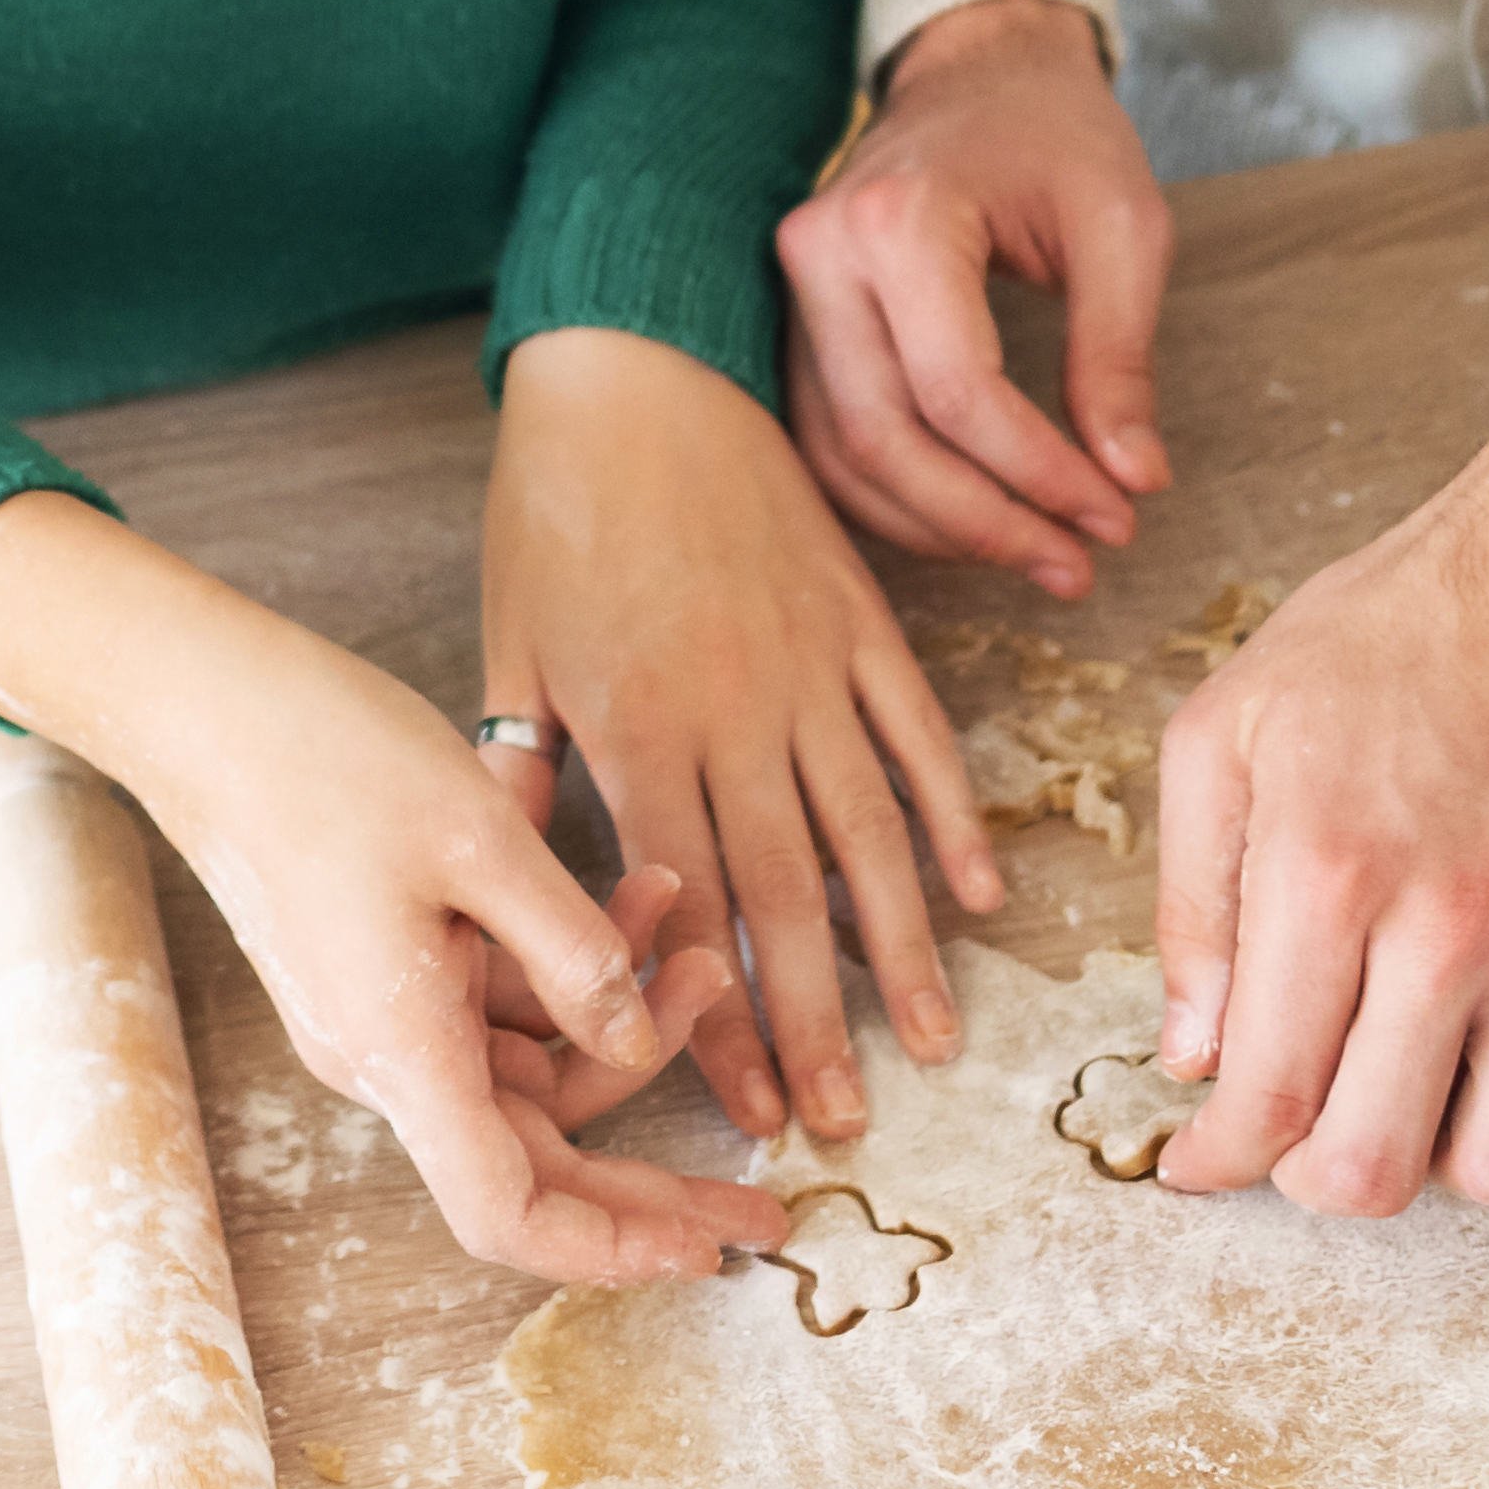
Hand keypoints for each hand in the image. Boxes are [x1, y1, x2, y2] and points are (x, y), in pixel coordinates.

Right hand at [0, 493, 794, 1287]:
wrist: (197, 700)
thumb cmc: (322, 755)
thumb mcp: (483, 841)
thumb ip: (577, 954)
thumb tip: (635, 1038)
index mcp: (402, 1049)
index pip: (509, 1211)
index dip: (610, 1252)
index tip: (702, 1254)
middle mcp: (385, 1055)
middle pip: (536, 1157)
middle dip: (655, 1178)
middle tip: (762, 1201)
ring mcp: (379, 1015)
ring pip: (528, 1066)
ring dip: (622, 1017)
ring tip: (697, 934)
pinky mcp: (380, 970)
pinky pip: (495, 1006)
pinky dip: (567, 969)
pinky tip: (632, 896)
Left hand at [483, 326, 1002, 1144]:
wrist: (638, 364)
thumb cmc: (553, 507)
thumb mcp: (511, 640)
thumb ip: (522, 766)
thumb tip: (507, 896)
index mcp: (635, 727)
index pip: (678, 907)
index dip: (711, 1021)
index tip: (741, 1111)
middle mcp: (733, 711)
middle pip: (781, 895)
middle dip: (813, 1022)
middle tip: (844, 1123)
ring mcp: (809, 666)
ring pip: (867, 832)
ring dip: (901, 948)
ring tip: (930, 1044)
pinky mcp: (863, 619)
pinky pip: (919, 734)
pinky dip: (953, 816)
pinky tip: (980, 897)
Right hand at [776, 0, 1175, 592]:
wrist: (978, 72)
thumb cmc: (1056, 137)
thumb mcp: (1123, 227)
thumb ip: (1119, 356)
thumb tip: (1133, 481)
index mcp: (901, 220)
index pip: (957, 391)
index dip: (1039, 472)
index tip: (1119, 515)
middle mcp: (821, 254)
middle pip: (884, 437)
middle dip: (986, 520)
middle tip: (1075, 563)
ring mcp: (791, 290)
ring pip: (842, 453)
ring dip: (939, 525)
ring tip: (1038, 555)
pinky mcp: (794, 321)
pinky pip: (828, 437)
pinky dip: (896, 496)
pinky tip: (973, 520)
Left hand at [1154, 408, 1488, 1214]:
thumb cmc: (1376, 643)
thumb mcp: (1222, 733)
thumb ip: (1191, 905)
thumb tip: (1190, 1060)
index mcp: (1324, 872)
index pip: (1264, 1097)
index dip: (1217, 1161)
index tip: (1200, 1162)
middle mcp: (1449, 925)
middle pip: (1375, 1170)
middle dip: (1315, 1177)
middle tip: (1304, 1125)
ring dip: (1445, 1160)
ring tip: (1413, 1084)